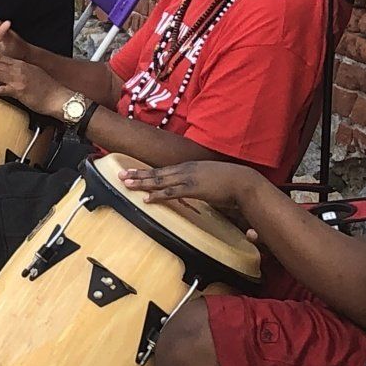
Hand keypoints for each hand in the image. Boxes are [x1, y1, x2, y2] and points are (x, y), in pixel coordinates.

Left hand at [0, 54, 71, 117]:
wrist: (60, 98)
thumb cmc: (49, 89)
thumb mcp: (35, 75)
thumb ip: (22, 73)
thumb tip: (10, 75)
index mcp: (22, 64)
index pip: (1, 58)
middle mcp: (20, 69)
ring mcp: (19, 79)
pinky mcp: (20, 91)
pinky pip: (2, 90)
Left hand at [119, 160, 267, 221]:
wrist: (244, 181)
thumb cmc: (230, 182)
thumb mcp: (210, 179)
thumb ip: (199, 182)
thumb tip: (195, 189)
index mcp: (189, 167)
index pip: (163, 170)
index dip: (147, 171)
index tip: (133, 171)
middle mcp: (186, 170)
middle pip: (157, 172)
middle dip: (138, 174)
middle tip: (121, 175)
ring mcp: (189, 178)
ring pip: (160, 181)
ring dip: (142, 183)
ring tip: (126, 184)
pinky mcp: (193, 189)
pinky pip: (171, 193)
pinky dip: (157, 196)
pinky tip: (146, 199)